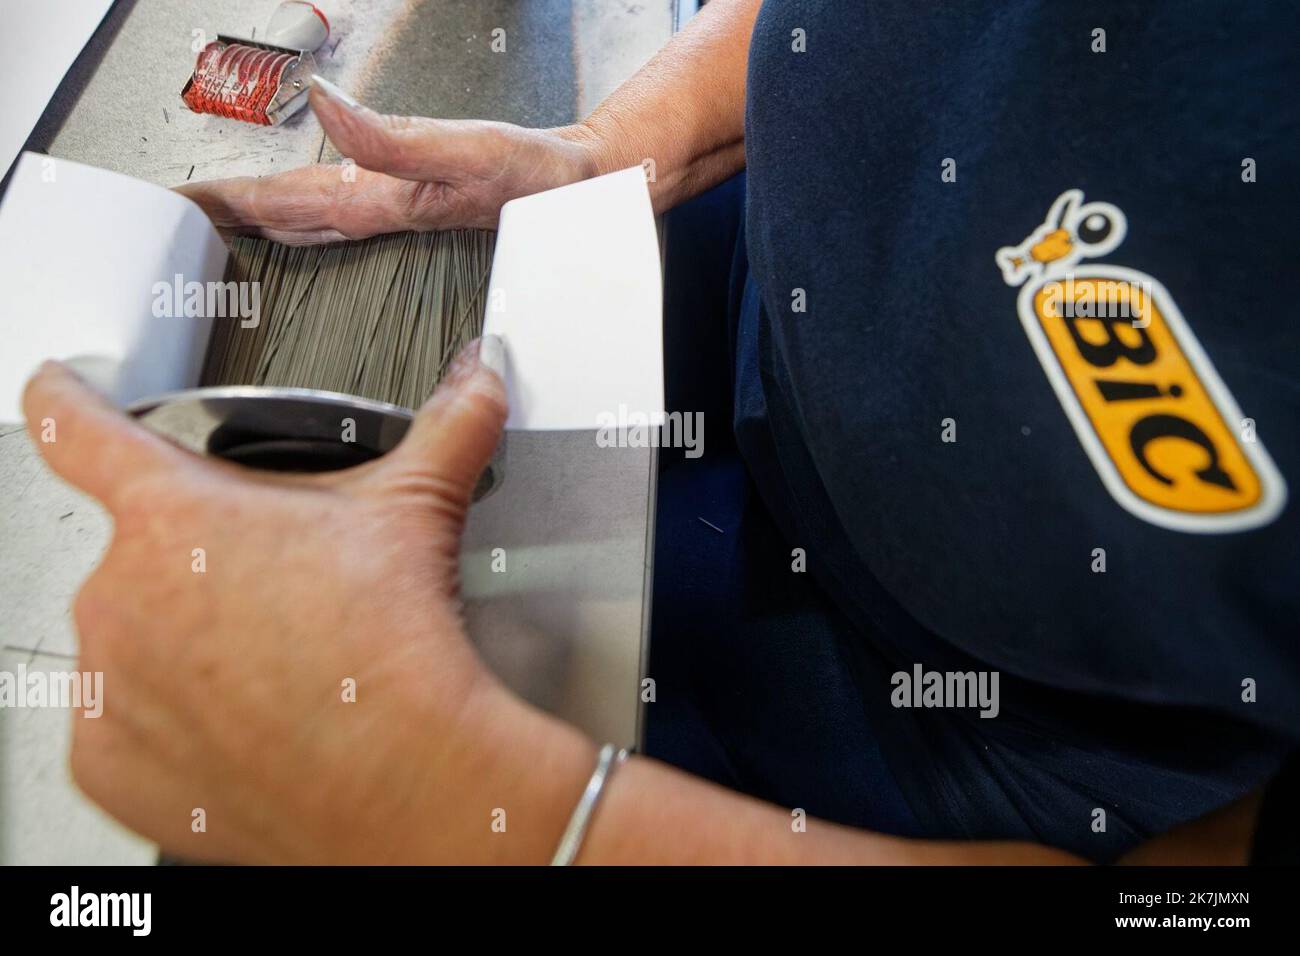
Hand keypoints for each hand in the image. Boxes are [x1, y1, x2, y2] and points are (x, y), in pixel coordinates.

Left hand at [23, 339, 588, 862]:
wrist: (403, 778)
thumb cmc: (391, 652)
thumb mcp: (417, 510)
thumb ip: (448, 425)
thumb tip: (478, 379)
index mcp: (173, 514)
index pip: (76, 425)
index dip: (68, 396)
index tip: (63, 390)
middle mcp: (117, 593)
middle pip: (141, 550)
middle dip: (203, 562)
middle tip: (281, 593)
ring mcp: (107, 683)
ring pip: (133, 637)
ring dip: (188, 642)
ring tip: (275, 664)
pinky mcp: (107, 763)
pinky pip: (126, 721)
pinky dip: (175, 719)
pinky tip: (249, 720)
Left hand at [176, 78, 603, 243]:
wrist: (575, 194)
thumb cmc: (529, 177)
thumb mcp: (464, 148)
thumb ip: (391, 135)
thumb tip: (324, 105)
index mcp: (378, 203)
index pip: (282, 203)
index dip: (228, 201)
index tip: (179, 202)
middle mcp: (376, 212)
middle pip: (282, 218)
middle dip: (230, 216)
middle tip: (178, 214)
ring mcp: (389, 211)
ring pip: (304, 220)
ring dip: (257, 218)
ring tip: (217, 214)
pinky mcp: (404, 201)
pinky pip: (331, 214)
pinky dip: (296, 215)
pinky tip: (290, 216)